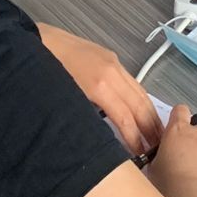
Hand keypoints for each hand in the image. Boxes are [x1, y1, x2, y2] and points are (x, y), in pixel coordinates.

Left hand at [38, 26, 160, 157]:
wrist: (36, 39)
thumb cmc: (43, 73)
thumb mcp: (65, 101)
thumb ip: (87, 118)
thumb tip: (103, 139)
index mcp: (99, 85)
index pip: (125, 117)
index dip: (135, 138)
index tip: (140, 156)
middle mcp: (112, 71)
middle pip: (139, 103)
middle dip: (151, 127)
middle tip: (159, 149)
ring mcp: (113, 61)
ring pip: (140, 91)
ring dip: (150, 113)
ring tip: (158, 134)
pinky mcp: (110, 57)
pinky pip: (132, 81)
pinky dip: (141, 99)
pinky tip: (144, 111)